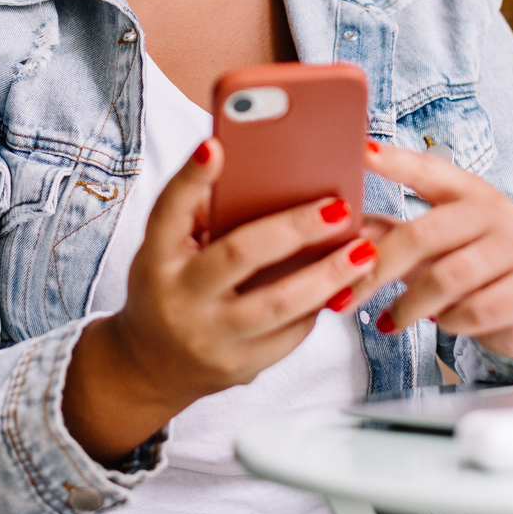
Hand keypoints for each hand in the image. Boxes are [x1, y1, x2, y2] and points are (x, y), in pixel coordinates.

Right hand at [62, 137, 377, 462]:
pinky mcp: (239, 368)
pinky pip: (289, 334)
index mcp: (156, 259)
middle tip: (339, 207)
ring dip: (328, 275)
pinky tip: (342, 283)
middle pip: (239, 255)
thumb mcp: (166, 252)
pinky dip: (318, 305)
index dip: (191, 178)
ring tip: (363, 249)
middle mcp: (179, 298)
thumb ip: (200, 216)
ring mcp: (210, 338)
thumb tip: (258, 173)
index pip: (168, 212)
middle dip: (294, 228)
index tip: (217, 145)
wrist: (149, 366)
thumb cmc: (168, 288)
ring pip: (278, 304)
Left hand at [336, 141, 512, 362]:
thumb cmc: (471, 269)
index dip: (394, 161)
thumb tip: (337, 226)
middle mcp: (494, 212)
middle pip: (422, 234)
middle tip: (344, 297)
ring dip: (409, 306)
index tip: (360, 150)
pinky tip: (441, 324)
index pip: (427, 170)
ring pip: (447, 278)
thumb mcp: (432, 246)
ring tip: (390, 321)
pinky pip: (475, 310)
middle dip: (377, 269)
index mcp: (467, 191)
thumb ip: (388, 233)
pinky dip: (449, 323)